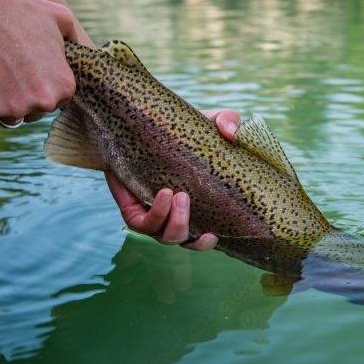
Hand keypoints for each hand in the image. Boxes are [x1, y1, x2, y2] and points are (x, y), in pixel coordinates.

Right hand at [0, 0, 77, 131]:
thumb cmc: (19, 9)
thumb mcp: (60, 17)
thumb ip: (75, 38)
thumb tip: (83, 51)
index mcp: (64, 86)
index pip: (55, 101)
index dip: (40, 88)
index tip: (28, 73)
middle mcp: (43, 102)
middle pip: (32, 113)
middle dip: (22, 98)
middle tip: (6, 72)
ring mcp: (13, 108)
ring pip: (8, 118)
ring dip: (0, 106)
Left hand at [106, 109, 240, 250]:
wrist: (138, 127)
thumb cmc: (180, 130)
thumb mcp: (207, 122)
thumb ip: (226, 120)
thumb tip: (232, 134)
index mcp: (194, 207)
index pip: (201, 237)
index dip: (206, 242)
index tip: (214, 234)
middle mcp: (172, 216)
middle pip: (182, 240)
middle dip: (185, 227)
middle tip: (186, 198)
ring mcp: (151, 215)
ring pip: (164, 237)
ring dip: (174, 222)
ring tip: (177, 194)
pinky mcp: (131, 209)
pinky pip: (140, 224)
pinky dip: (155, 213)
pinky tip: (163, 193)